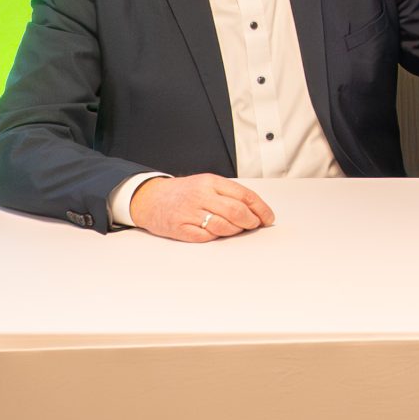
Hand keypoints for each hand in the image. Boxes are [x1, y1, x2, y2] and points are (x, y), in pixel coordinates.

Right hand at [130, 173, 273, 242]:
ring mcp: (190, 212)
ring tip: (237, 230)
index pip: (244, 195)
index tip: (268, 218)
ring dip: (236, 231)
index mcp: (211, 182)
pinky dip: (216, 237)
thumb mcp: (206, 184)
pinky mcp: (180, 228)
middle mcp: (201, 195)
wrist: (150, 198)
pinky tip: (218, 233)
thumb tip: (255, 210)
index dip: (261, 209)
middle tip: (254, 225)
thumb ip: (228, 194)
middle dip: (251, 221)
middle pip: (236, 211)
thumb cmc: (183, 192)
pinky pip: (206, 237)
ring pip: (224, 226)